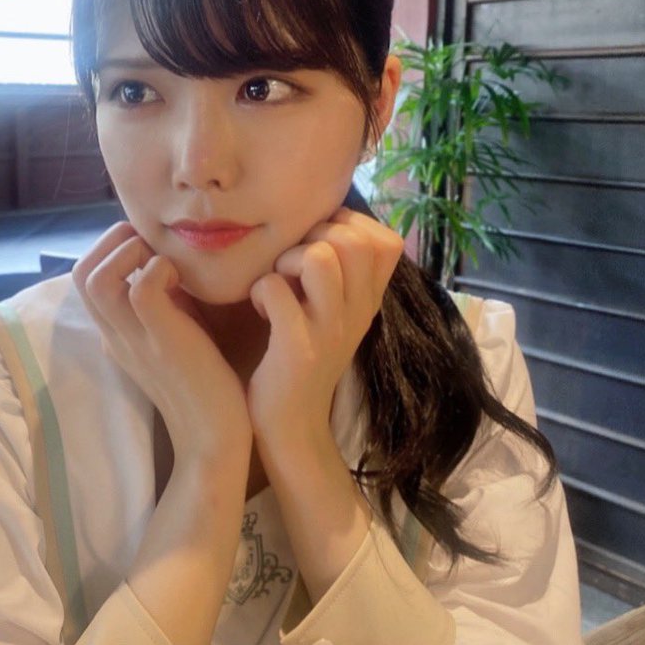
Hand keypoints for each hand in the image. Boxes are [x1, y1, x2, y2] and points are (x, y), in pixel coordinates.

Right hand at [72, 223, 251, 464]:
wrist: (216, 436)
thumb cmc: (206, 385)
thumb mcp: (173, 336)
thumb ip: (163, 306)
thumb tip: (166, 266)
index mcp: (116, 334)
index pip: (86, 278)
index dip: (112, 250)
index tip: (150, 251)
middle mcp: (116, 335)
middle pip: (81, 274)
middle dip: (114, 242)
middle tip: (152, 248)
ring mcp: (134, 339)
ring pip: (96, 279)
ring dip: (129, 254)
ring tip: (162, 262)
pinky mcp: (162, 342)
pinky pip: (141, 290)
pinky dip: (160, 270)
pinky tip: (183, 283)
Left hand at [246, 208, 403, 453]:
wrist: (291, 425)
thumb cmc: (301, 356)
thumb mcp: (335, 313)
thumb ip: (340, 272)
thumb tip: (326, 219)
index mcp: (368, 300)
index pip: (385, 240)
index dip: (346, 227)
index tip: (318, 246)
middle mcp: (357, 312)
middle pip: (352, 239)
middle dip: (313, 237)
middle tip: (293, 267)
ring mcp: (330, 331)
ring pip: (319, 258)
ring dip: (286, 260)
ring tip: (280, 284)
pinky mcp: (297, 349)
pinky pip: (276, 290)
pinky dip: (260, 291)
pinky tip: (261, 311)